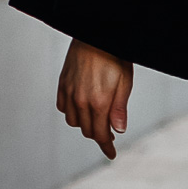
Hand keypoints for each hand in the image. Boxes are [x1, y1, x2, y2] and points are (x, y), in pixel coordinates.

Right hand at [57, 38, 133, 160]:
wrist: (96, 34)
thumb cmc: (114, 56)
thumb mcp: (125, 83)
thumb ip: (119, 109)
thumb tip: (118, 130)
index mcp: (99, 102)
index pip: (100, 134)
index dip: (106, 146)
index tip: (111, 154)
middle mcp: (81, 100)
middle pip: (87, 130)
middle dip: (99, 135)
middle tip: (110, 133)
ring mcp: (70, 92)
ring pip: (74, 121)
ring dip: (85, 124)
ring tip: (97, 118)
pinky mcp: (63, 84)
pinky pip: (63, 108)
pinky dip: (72, 112)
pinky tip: (82, 107)